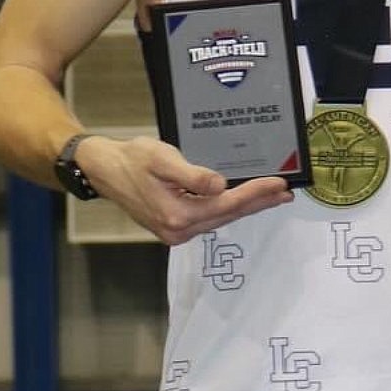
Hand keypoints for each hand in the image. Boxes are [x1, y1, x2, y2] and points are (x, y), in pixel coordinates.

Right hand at [79, 131, 292, 243]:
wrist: (104, 169)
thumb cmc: (131, 159)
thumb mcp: (162, 159)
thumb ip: (192, 174)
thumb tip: (221, 186)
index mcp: (178, 215)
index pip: (227, 204)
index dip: (255, 193)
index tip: (278, 184)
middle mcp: (179, 230)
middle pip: (229, 215)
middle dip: (259, 203)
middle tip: (286, 192)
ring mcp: (177, 231)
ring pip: (221, 218)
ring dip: (248, 206)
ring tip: (273, 196)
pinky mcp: (176, 226)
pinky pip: (210, 217)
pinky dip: (230, 208)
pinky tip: (244, 200)